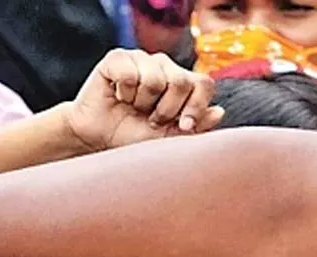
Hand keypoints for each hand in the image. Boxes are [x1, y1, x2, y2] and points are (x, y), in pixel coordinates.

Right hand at [63, 50, 222, 152]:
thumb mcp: (167, 137)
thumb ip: (194, 126)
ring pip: (154, 79)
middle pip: (181, 82)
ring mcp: (141, 58)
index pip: (203, 84)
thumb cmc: (131, 136)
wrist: (97, 138)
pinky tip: (117, 96)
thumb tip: (219, 112)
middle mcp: (164, 65)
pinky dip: (123, 93)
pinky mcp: (118, 58)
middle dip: (166, 109)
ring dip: (141, 103)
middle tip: (150, 118)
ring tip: (132, 107)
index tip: (184, 126)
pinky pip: (129, 74)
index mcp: (180, 81)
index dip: (196, 106)